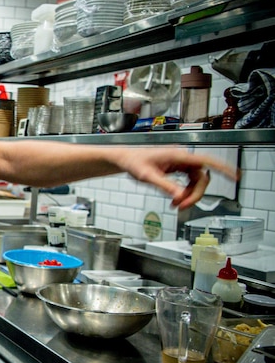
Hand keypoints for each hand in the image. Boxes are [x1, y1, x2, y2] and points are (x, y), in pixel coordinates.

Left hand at [119, 147, 239, 209]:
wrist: (126, 159)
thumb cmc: (134, 162)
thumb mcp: (148, 176)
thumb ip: (165, 186)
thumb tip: (180, 196)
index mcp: (178, 156)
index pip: (206, 161)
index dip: (223, 168)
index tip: (235, 176)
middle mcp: (182, 158)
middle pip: (201, 178)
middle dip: (195, 194)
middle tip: (182, 206)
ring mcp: (181, 163)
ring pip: (196, 182)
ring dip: (189, 195)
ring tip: (176, 205)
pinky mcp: (178, 168)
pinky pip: (189, 182)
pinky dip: (184, 193)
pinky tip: (176, 200)